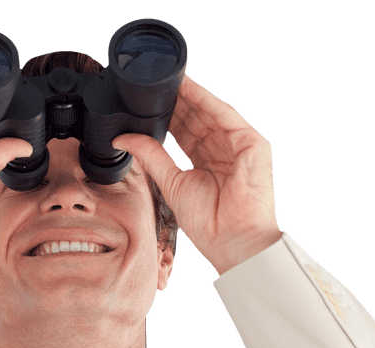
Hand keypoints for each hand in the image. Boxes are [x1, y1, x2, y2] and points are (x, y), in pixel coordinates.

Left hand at [113, 76, 282, 275]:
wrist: (230, 239)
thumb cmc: (208, 222)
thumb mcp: (171, 183)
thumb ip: (150, 157)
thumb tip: (122, 139)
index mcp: (207, 164)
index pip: (186, 133)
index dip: (169, 116)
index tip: (148, 101)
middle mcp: (224, 151)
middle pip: (197, 119)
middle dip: (177, 102)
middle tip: (153, 84)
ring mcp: (240, 145)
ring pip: (210, 113)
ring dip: (189, 96)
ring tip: (166, 79)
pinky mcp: (252, 142)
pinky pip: (225, 115)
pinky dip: (206, 101)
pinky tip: (188, 88)